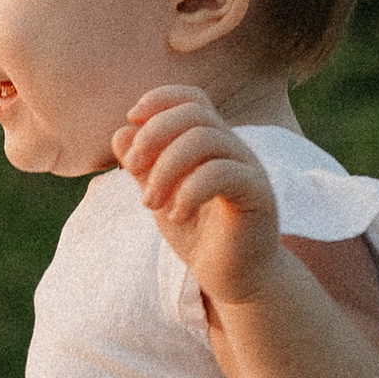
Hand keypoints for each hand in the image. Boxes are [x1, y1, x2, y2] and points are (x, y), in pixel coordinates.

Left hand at [113, 86, 283, 308]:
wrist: (232, 278)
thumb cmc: (197, 233)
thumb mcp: (159, 196)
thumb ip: (141, 166)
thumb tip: (120, 133)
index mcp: (210, 143)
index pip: (191, 98)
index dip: (160, 99)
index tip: (131, 119)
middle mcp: (233, 148)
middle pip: (195, 113)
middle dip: (154, 134)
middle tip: (132, 168)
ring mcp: (248, 168)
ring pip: (206, 138)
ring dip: (166, 167)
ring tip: (150, 203)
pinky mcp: (258, 194)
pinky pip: (223, 173)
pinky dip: (189, 191)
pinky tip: (176, 216)